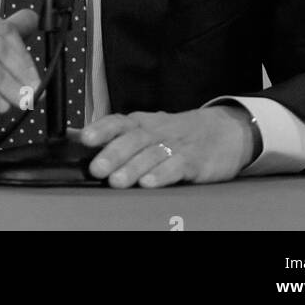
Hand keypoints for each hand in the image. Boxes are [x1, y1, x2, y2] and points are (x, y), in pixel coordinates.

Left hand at [79, 106, 257, 186]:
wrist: (226, 130)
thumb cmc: (180, 132)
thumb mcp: (150, 129)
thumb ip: (118, 136)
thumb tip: (79, 142)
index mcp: (143, 123)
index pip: (119, 121)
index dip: (101, 129)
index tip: (85, 139)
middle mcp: (157, 131)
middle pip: (133, 139)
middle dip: (113, 154)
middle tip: (97, 168)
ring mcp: (176, 145)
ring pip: (151, 155)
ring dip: (132, 168)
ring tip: (116, 181)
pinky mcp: (194, 161)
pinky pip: (176, 166)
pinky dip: (162, 174)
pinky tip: (150, 183)